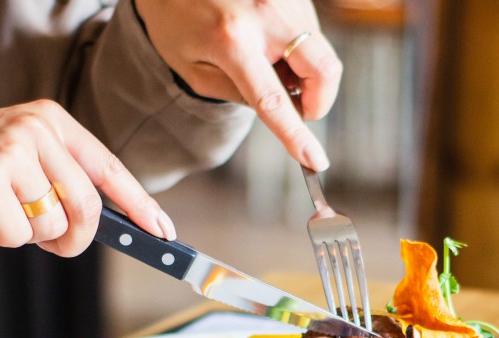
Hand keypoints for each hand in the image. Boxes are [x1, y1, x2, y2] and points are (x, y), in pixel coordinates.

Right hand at [0, 100, 175, 256]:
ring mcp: (9, 153)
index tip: (162, 232)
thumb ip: (66, 179)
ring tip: (4, 212)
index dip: (140, 205)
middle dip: (77, 237)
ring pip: (53, 224)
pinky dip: (3, 237)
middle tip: (59, 244)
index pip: (110, 169)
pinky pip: (17, 234)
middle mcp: (34, 130)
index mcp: (51, 121)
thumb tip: (115, 224)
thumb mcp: (25, 156)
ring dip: (32, 235)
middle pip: (88, 206)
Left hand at [135, 0, 341, 170]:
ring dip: (302, 69)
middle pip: (324, 70)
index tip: (315, 161)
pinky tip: (267, 39)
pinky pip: (311, 30)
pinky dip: (297, 47)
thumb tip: (285, 108)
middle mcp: (266, 13)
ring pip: (319, 50)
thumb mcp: (193, 69)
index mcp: (232, 40)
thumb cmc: (174, 20)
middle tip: (299, 107)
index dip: (297, 135)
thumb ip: (237, 94)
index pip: (274, 100)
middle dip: (320, 100)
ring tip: (264, 59)